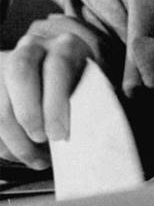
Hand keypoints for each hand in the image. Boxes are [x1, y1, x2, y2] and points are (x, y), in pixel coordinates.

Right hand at [0, 24, 93, 167]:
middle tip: (41, 140)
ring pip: (0, 102)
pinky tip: (19, 155)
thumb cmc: (81, 84)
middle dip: (29, 114)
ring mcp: (5, 64)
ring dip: (15, 138)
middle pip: (20, 74)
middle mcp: (32, 48)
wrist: (57, 70)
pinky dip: (3, 143)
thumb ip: (90, 100)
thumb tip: (90, 134)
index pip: (57, 67)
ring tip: (37, 159)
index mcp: (64, 46)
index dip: (55, 103)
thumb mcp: (92, 84)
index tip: (59, 134)